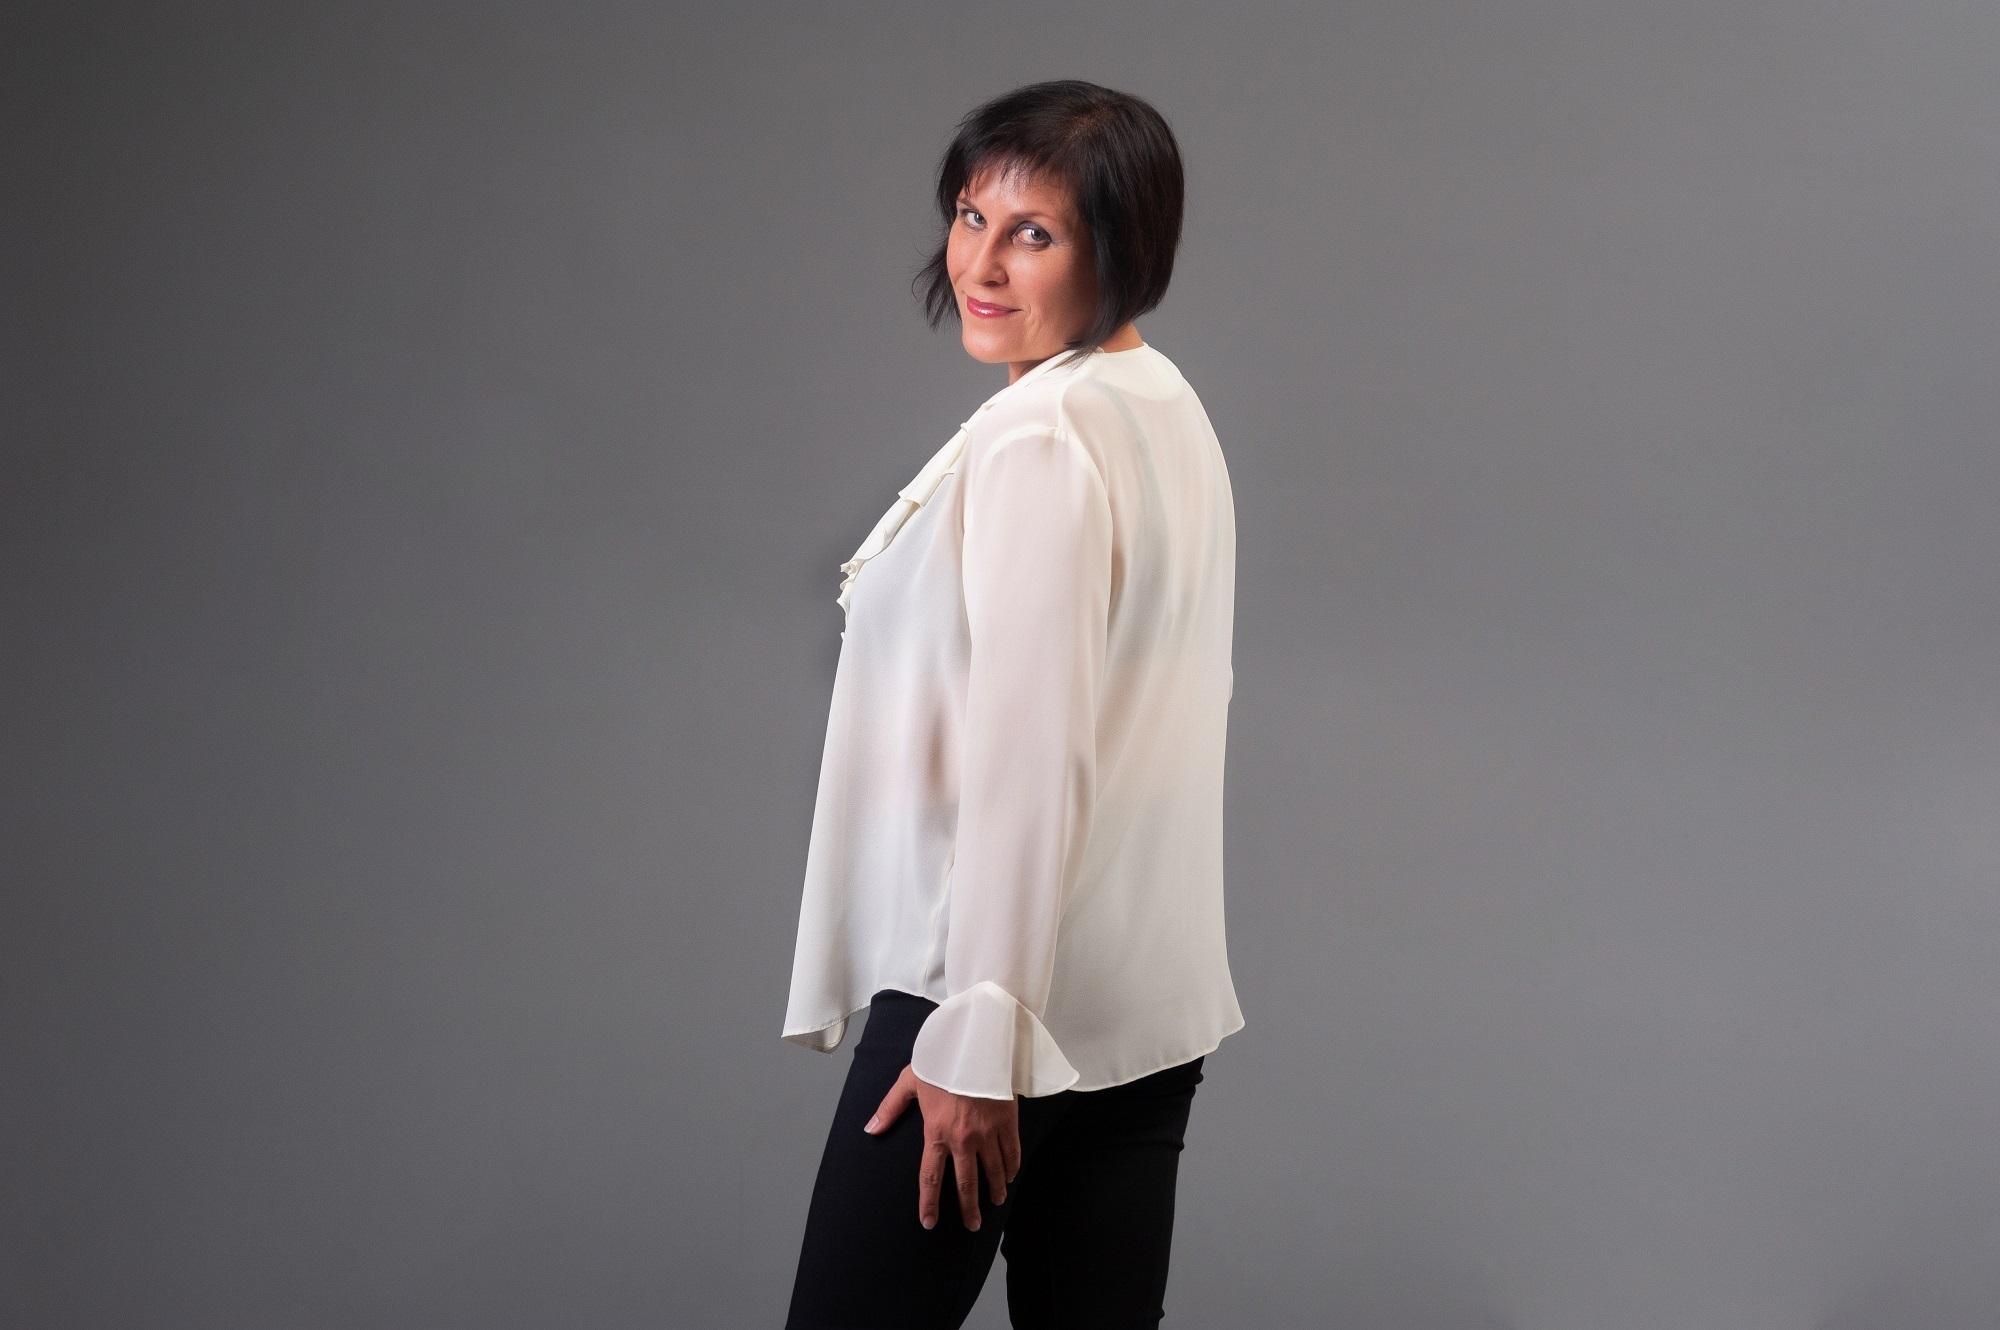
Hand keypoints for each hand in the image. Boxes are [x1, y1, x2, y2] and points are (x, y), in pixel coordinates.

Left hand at [865, 1063, 1020, 1230]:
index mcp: (936, 1132)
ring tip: (995, 1202)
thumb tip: (870, 1129)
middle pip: (966, 1183)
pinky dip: (1012, 1168)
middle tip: (972, 1224)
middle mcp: (963, 1139)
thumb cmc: (941, 1060)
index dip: (929, 1204)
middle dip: (969, 1208)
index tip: (929, 1223)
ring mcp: (988, 1132)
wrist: (977, 1042)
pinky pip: (1012, 1152)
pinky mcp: (1008, 1122)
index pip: (930, 1177)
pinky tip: (1010, 1177)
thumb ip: (890, 1108)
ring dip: (994, 1190)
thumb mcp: (910, 1080)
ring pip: (993, 1172)